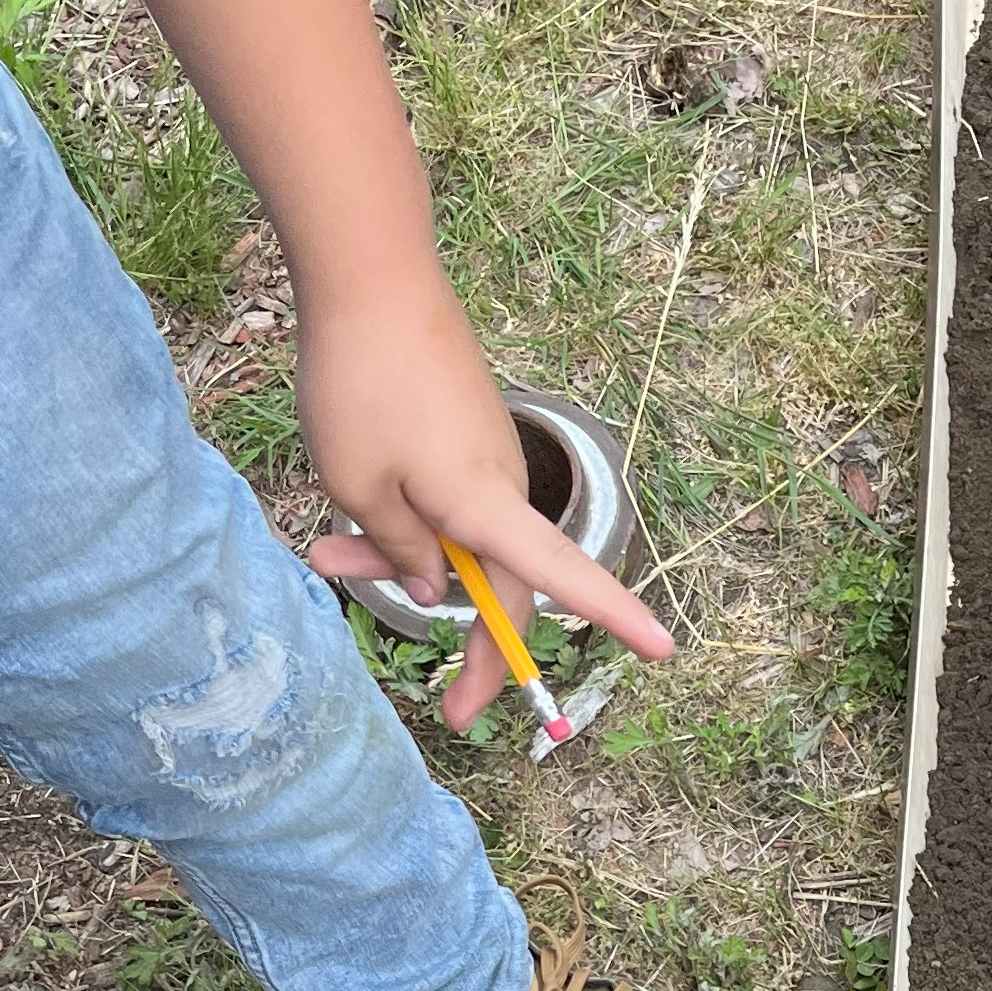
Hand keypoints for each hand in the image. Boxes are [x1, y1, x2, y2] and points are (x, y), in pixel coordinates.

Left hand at [299, 270, 674, 734]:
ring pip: (465, 545)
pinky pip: (451, 505)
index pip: (563, 576)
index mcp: (484, 504)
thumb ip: (402, 550)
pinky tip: (346, 512)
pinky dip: (407, 524)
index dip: (615, 615)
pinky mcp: (467, 436)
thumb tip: (438, 590)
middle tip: (450, 713)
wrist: (371, 277)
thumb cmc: (361, 384)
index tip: (664, 649)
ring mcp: (487, 458)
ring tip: (327, 555)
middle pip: (508, 589)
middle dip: (474, 648)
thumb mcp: (361, 486)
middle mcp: (502, 486)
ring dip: (408, 567)